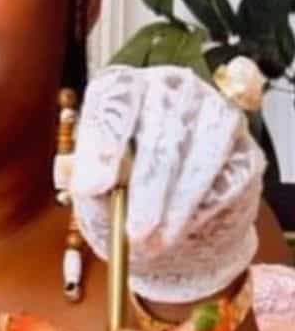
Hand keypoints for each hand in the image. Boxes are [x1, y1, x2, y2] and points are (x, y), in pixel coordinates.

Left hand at [71, 65, 265, 302]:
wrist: (167, 223)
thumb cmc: (121, 195)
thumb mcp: (93, 190)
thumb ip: (86, 183)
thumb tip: (88, 184)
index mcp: (125, 88)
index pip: (114, 97)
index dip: (103, 141)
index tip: (93, 187)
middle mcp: (171, 88)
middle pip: (161, 128)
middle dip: (145, 187)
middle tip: (133, 232)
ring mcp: (214, 113)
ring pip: (200, 152)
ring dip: (176, 204)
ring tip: (155, 242)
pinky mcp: (245, 149)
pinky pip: (230, 177)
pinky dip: (204, 209)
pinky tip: (183, 230)